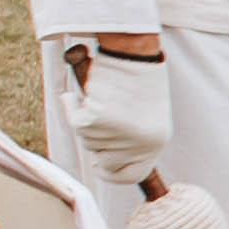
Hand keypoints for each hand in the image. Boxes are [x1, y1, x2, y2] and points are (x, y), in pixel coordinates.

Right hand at [68, 41, 173, 179]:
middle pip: (104, 162)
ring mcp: (118, 135)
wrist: (133, 53)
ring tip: (103, 99)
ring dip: (88, 122)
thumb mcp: (146, 117)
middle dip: (97, 146)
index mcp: (156, 143)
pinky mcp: (97, 121)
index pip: (133, 176)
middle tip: (97, 125)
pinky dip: (72, 106)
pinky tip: (82, 93)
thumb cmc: (139, 79)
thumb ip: (134, 140)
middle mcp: (139, 144)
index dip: (113, 174)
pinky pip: (75, 121)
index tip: (100, 167)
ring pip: (88, 141)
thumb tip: (104, 162)